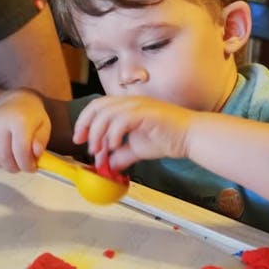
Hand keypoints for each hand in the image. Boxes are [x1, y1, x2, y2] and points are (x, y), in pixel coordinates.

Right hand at [0, 89, 49, 171]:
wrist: (16, 100)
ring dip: (6, 164)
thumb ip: (41, 140)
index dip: (26, 163)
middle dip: (16, 167)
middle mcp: (0, 124)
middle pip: (5, 156)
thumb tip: (36, 155)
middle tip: (24, 167)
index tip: (33, 168)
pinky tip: (7, 155)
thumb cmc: (32, 115)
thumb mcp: (44, 124)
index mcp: (20, 120)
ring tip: (16, 160)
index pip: (21, 150)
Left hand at [73, 96, 193, 170]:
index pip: (98, 106)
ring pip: (107, 112)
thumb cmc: (167, 138)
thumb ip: (120, 155)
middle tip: (88, 145)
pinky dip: (114, 134)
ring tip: (103, 150)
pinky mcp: (147, 112)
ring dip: (99, 133)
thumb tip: (105, 166)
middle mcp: (132, 102)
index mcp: (128, 106)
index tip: (80, 140)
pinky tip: (115, 146)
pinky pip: (123, 119)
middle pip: (98, 106)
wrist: (189, 136)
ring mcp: (140, 105)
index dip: (84, 121)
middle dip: (86, 126)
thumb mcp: (136, 149)